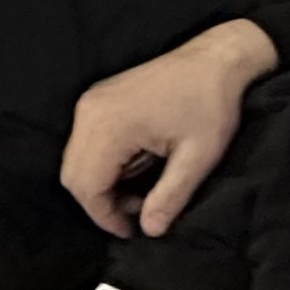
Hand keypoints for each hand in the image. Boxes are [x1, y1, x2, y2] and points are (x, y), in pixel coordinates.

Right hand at [61, 16, 276, 236]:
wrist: (215, 59)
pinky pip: (86, 143)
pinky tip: (136, 169)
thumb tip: (150, 230)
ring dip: (103, 184)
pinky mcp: (98, 99)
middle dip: (101, 203)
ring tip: (143, 192)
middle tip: (139, 212)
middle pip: (73, 175)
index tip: (133, 231)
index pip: (86, 186)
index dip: (105, 216)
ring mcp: (91, 102)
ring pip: (77, 161)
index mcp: (109, 125)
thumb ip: (171, 196)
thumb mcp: (198, 157)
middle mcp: (90, 111)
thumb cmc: (211, 103)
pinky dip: (104, 165)